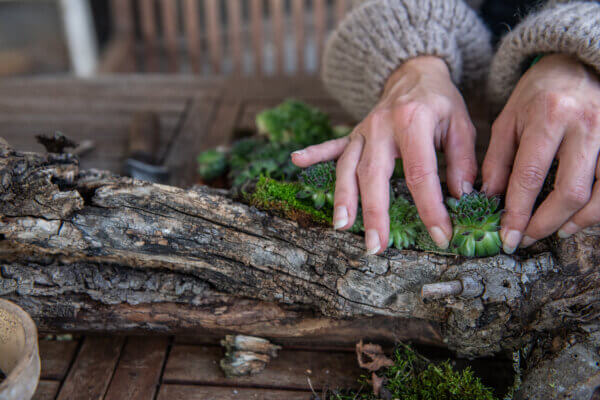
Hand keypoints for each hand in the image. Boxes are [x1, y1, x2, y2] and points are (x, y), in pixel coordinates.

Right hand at [292, 56, 476, 253]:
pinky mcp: (352, 133)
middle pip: (373, 174)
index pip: (420, 172)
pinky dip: (314, 154)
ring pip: (347, 166)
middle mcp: (382, 126)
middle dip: (374, 213)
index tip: (440, 234)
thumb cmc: (439, 102)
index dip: (430, 207)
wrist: (415, 72)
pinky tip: (297, 162)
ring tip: (342, 225)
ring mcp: (363, 130)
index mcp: (413, 121)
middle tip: (376, 245)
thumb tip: (462, 198)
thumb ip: (462, 161)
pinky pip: (331, 145)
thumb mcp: (461, 126)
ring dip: (343, 197)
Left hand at [482, 54, 599, 252]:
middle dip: (546, 224)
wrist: (578, 64)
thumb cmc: (538, 95)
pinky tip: (578, 218)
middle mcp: (585, 124)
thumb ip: (497, 160)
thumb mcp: (508, 120)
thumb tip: (489, 199)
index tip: (508, 237)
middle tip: (527, 238)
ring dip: (576, 222)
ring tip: (554, 232)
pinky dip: (598, 210)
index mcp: (549, 116)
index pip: (530, 175)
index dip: (518, 212)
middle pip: (569, 191)